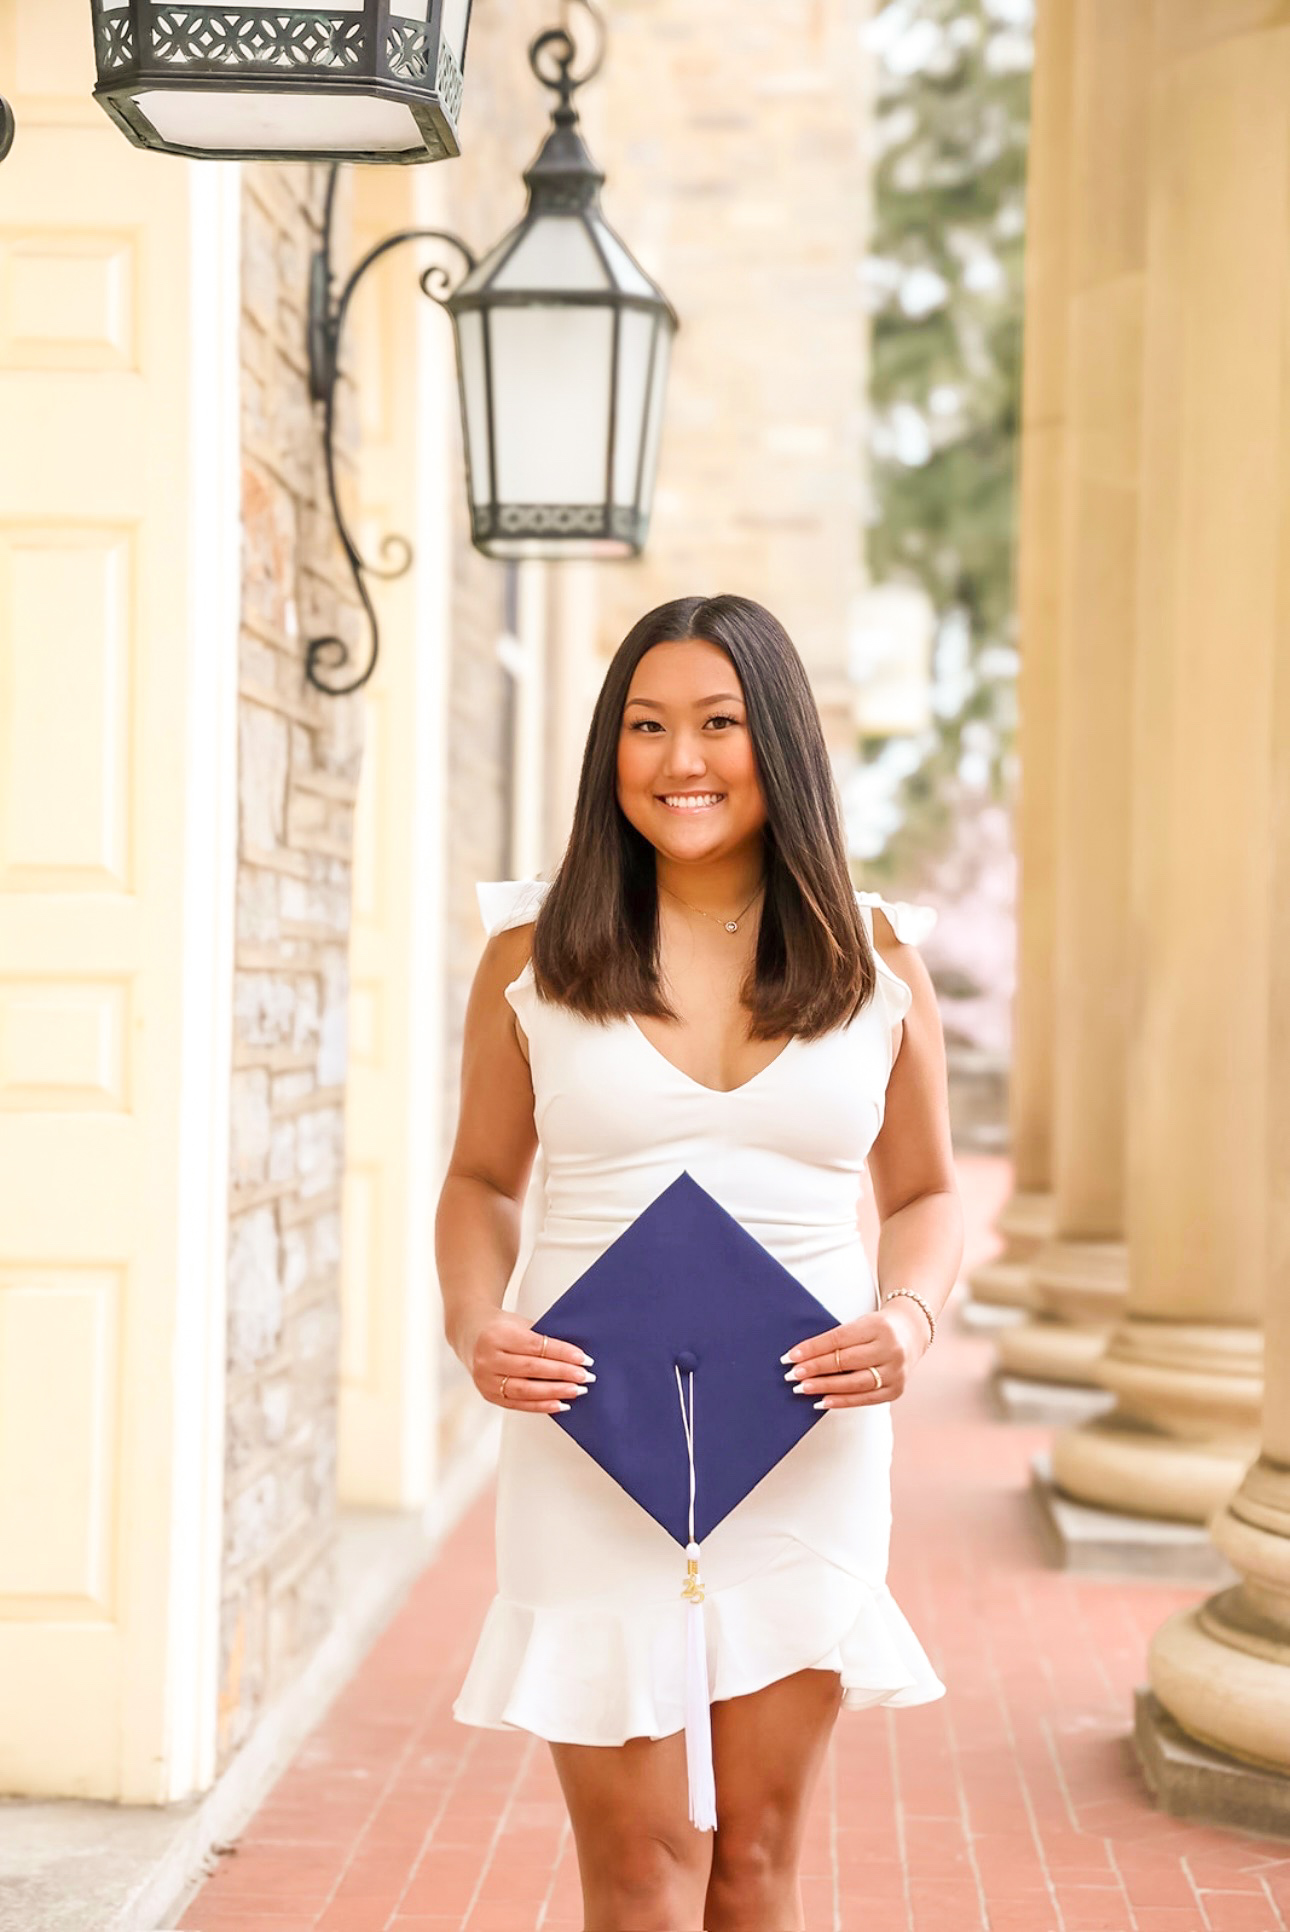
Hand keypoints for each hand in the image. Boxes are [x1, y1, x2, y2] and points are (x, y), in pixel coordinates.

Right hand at [462, 1312, 594, 1413]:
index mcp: (496, 1335)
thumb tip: (575, 1357)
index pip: (536, 1347)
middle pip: (532, 1369)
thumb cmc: (500, 1327)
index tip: (583, 1358)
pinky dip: (542, 1406)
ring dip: (555, 1392)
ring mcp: (486, 1380)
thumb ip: (541, 1338)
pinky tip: (560, 1403)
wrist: (470, 1334)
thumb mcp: (519, 1323)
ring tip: (576, 1391)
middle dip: (563, 1374)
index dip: (562, 1353)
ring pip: (526, 1390)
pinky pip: (519, 1404)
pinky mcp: (489, 1395)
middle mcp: (488, 1359)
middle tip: (585, 1376)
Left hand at [782, 1300, 930, 1409]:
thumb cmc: (876, 1328)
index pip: (839, 1339)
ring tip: (802, 1388)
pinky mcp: (896, 1390)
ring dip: (825, 1386)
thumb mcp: (860, 1324)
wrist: (912, 1333)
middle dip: (815, 1369)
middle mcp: (890, 1349)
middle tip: (791, 1375)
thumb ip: (837, 1340)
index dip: (813, 1348)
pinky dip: (842, 1401)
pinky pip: (865, 1398)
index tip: (790, 1356)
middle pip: (846, 1361)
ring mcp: (895, 1371)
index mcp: (878, 1326)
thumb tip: (801, 1358)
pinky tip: (822, 1401)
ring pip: (855, 1382)